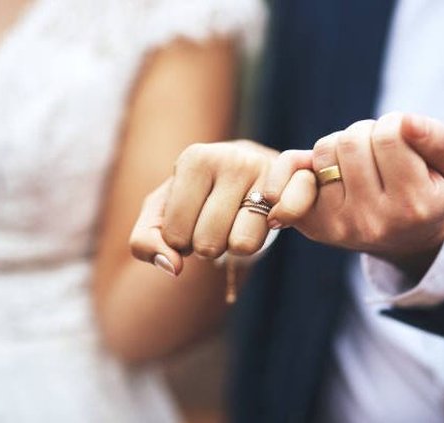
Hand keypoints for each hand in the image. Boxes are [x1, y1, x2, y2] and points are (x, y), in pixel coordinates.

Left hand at [130, 140, 294, 274]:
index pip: (175, 236)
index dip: (180, 240)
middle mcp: (231, 157)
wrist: (244, 168)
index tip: (191, 219)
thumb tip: (173, 267)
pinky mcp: (297, 180)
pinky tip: (269, 217)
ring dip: (237, 245)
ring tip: (237, 220)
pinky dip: (273, 229)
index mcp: (194, 159)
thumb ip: (146, 242)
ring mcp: (266, 168)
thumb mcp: (160, 213)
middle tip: (215, 222)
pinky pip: (284, 223)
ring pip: (242, 245)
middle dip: (207, 245)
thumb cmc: (196, 196)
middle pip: (208, 244)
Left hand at [266, 112, 443, 277]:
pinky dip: (302, 160)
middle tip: (376, 150)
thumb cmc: (427, 193)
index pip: (389, 136)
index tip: (401, 137)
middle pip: (350, 142)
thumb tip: (405, 122)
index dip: (394, 124)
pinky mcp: (311, 222)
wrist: (403, 238)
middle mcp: (371, 221)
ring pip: (324, 151)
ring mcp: (337, 224)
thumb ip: (437, 141)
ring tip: (357, 163)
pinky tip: (320, 171)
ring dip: (339, 146)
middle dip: (365, 134)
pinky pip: (292, 169)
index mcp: (412, 206)